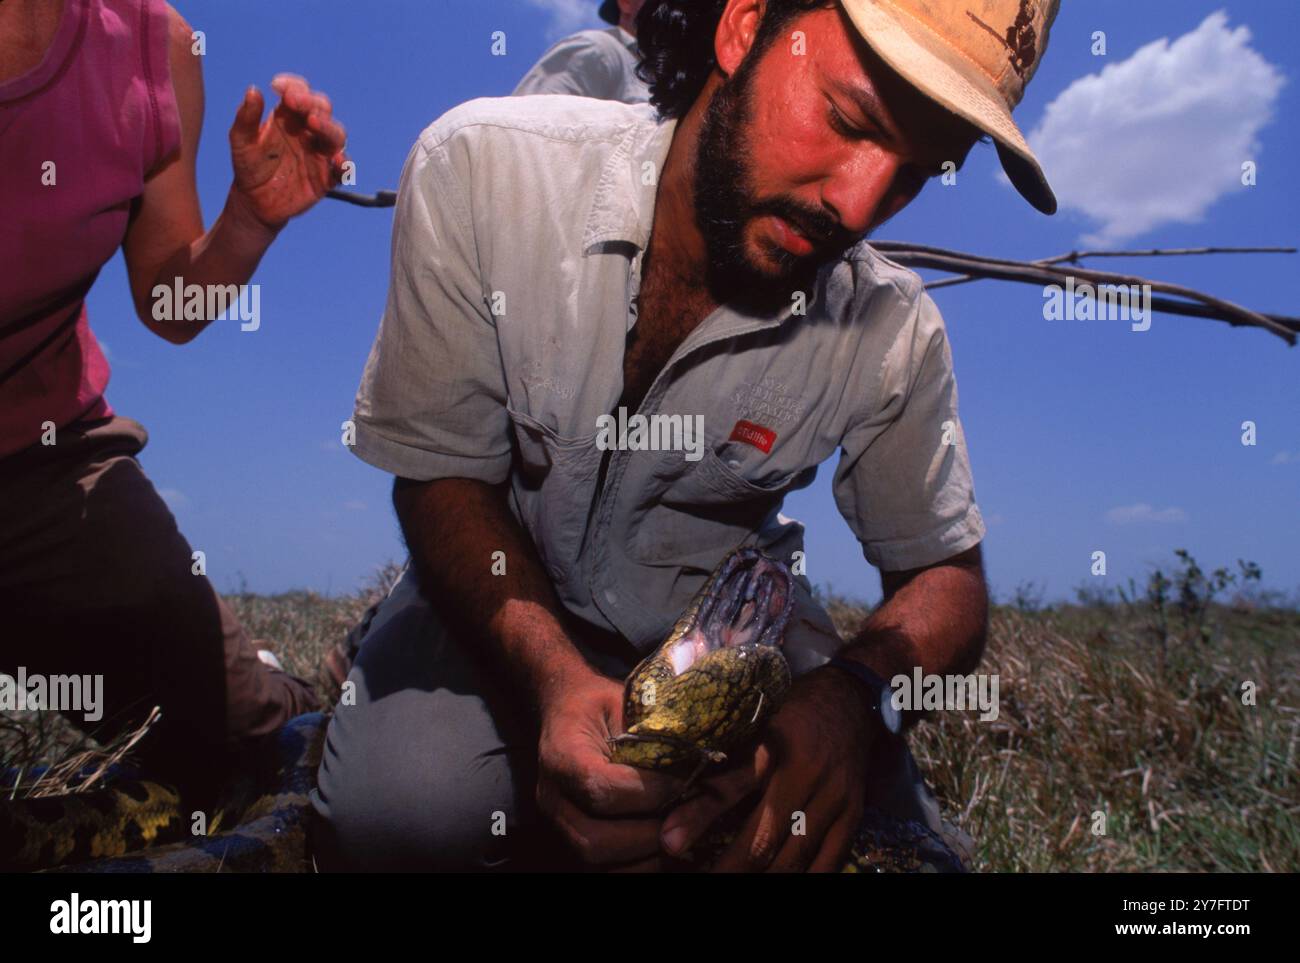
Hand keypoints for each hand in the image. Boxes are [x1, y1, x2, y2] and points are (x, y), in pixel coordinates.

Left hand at [227, 74, 347, 230]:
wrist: (255, 202)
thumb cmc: (249, 167)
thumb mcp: (241, 141)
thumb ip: (246, 118)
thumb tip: (253, 90)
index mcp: (288, 116)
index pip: (299, 93)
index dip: (293, 86)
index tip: (277, 86)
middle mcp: (308, 131)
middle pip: (322, 109)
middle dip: (312, 103)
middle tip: (295, 102)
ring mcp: (320, 154)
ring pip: (336, 135)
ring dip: (328, 127)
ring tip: (314, 123)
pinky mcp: (327, 177)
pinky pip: (342, 170)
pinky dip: (344, 165)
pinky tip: (337, 160)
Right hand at [536, 671, 684, 868]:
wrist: (567, 709)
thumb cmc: (601, 703)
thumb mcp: (625, 702)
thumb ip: (653, 734)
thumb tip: (699, 762)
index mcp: (561, 755)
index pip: (600, 787)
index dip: (647, 792)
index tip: (685, 782)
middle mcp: (552, 797)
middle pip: (594, 839)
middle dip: (648, 835)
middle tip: (685, 818)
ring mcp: (559, 823)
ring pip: (596, 863)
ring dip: (646, 856)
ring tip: (679, 833)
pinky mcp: (570, 839)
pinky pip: (602, 867)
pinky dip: (638, 863)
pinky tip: (665, 844)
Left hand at [660, 666, 875, 871]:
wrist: (851, 699)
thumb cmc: (792, 709)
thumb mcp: (755, 725)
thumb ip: (726, 764)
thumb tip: (679, 794)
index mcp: (774, 747)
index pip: (729, 791)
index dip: (698, 821)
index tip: (672, 843)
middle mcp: (806, 775)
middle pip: (763, 838)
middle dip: (730, 867)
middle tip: (703, 876)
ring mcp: (834, 798)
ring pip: (795, 857)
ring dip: (764, 877)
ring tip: (734, 881)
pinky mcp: (853, 814)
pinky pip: (830, 860)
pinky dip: (806, 877)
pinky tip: (783, 879)